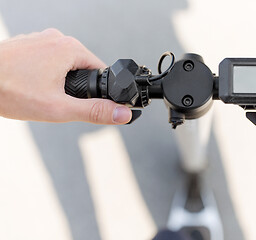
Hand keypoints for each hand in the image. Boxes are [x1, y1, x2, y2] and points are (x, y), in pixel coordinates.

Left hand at [0, 28, 131, 123]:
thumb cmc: (9, 91)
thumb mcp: (59, 108)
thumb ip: (95, 111)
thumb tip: (123, 114)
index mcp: (70, 48)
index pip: (100, 70)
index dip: (98, 91)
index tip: (84, 103)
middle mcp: (56, 38)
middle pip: (82, 67)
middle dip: (75, 87)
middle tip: (57, 101)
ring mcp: (40, 39)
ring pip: (64, 65)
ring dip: (60, 81)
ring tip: (41, 94)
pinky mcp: (28, 44)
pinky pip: (47, 60)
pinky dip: (45, 75)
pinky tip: (31, 86)